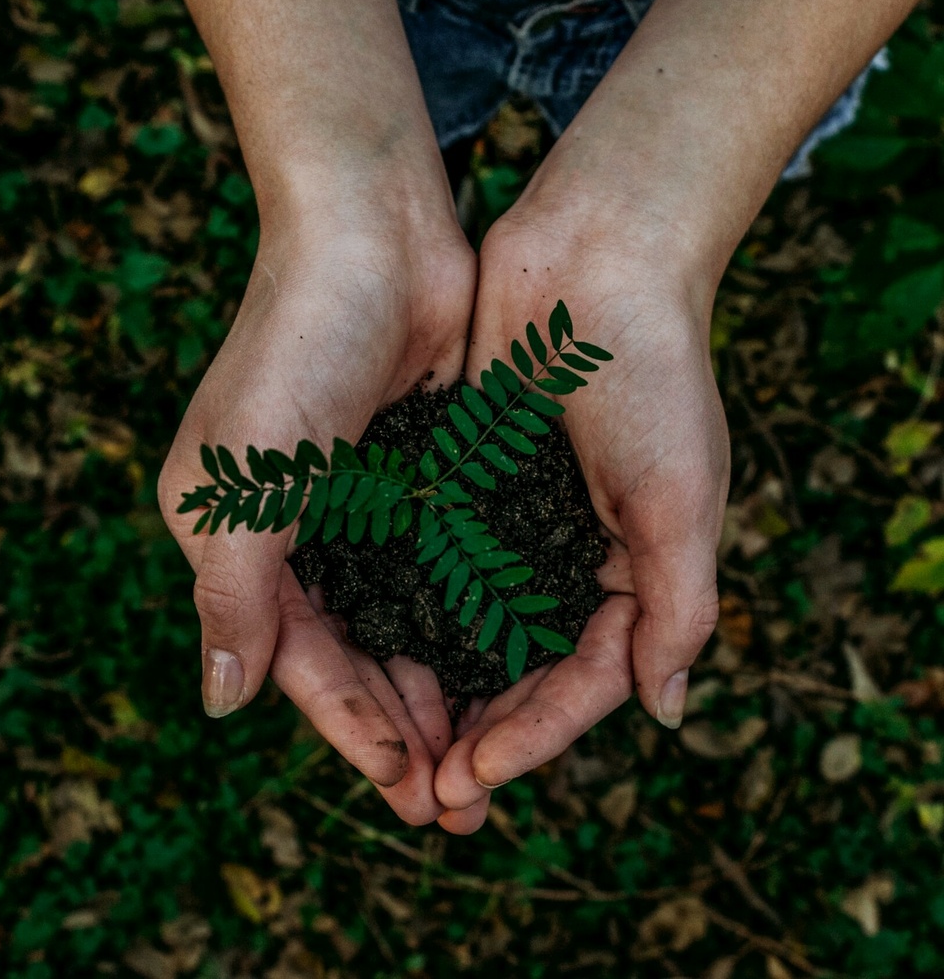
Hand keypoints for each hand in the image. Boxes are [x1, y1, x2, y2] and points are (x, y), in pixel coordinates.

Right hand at [159, 222, 474, 824]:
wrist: (372, 236)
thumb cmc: (297, 347)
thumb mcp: (243, 479)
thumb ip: (232, 594)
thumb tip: (222, 703)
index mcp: (242, 539)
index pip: (299, 659)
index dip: (351, 727)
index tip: (406, 787)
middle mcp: (301, 532)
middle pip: (357, 655)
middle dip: (404, 727)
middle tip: (457, 802)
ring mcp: (367, 506)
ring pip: (407, 622)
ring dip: (442, 687)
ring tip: (488, 755)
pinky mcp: (423, 478)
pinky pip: (447, 570)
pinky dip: (470, 620)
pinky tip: (507, 667)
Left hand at [434, 211, 729, 832]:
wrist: (595, 258)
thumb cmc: (653, 373)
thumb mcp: (683, 495)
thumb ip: (679, 606)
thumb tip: (665, 712)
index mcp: (631, 570)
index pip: (584, 679)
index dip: (535, 735)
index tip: (476, 775)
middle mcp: (567, 555)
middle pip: (520, 668)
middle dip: (478, 731)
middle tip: (428, 794)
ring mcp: (511, 520)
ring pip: (468, 626)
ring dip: (436, 687)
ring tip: (394, 747)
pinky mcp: (463, 480)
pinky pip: (432, 559)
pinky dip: (408, 607)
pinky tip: (370, 649)